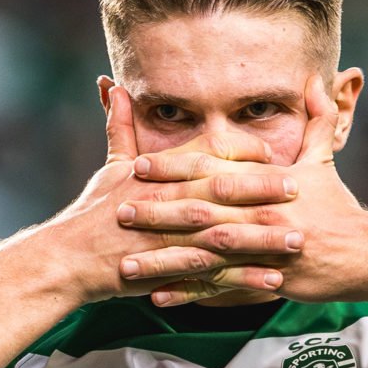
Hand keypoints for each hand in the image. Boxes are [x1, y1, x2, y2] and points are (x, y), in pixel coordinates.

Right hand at [41, 86, 304, 304]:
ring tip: (297, 240)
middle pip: (220, 193)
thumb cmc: (91, 213)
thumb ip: (121, 126)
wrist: (68, 259)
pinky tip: (273, 281)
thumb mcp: (109, 166)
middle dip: (261, 190)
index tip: (273, 155)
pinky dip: (243, 280)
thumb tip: (116, 86)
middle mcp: (164, 203)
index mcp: (156, 175)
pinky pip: (213, 277)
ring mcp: (167, 239)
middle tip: (299, 190)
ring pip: (223, 236)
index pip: (204, 157)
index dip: (240, 155)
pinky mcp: (168, 272)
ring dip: (262, 239)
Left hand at [118, 75, 367, 305]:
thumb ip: (316, 119)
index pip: (211, 170)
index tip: (138, 165)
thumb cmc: (339, 208)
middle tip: (119, 213)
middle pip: (200, 212)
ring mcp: (261, 251)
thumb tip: (313, 80)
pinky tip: (160, 297)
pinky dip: (190, 293)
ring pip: (204, 255)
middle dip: (157, 212)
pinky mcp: (265, 281)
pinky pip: (221, 288)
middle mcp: (260, 215)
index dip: (172, 167)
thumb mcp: (325, 159)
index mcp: (266, 183)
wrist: (365, 253)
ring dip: (164, 260)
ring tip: (128, 264)